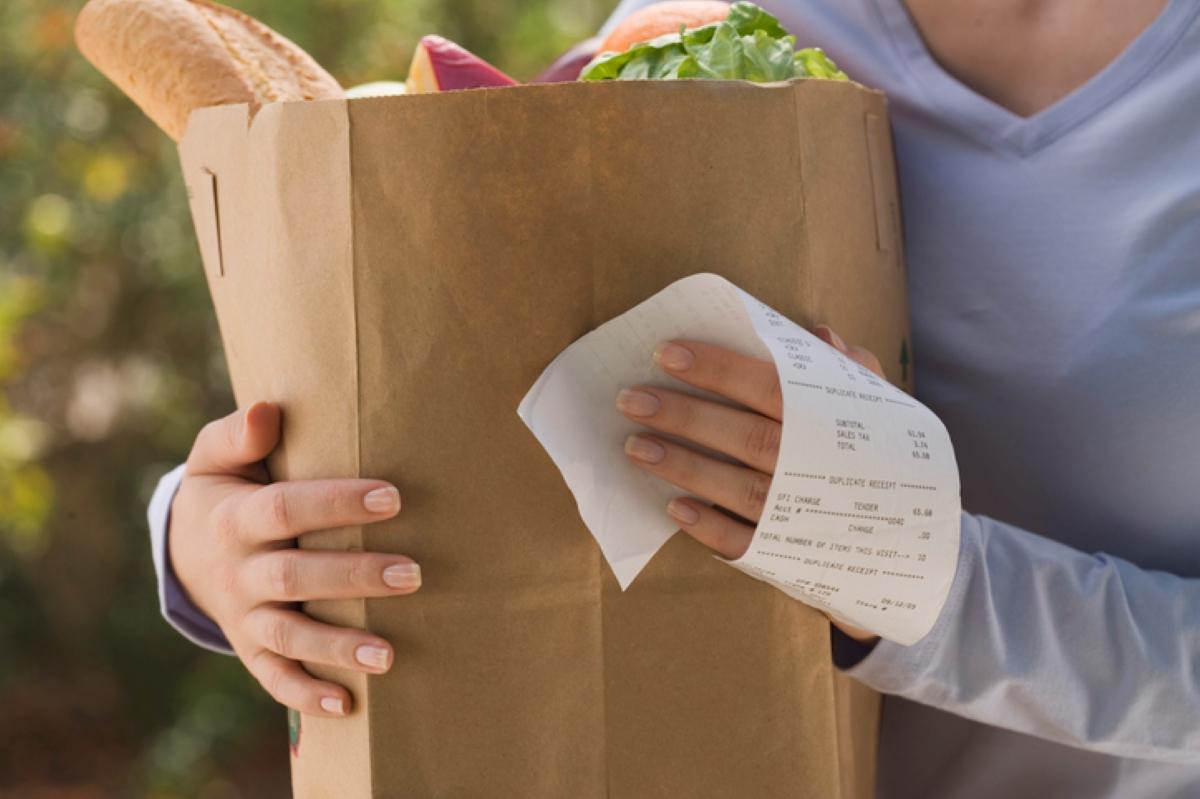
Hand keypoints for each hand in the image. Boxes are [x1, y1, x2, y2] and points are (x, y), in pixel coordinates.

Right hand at [169, 402, 420, 716]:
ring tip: (389, 656)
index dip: (337, 504)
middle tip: (414, 574)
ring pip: (289, 635)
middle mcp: (239, 571)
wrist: (185, 549)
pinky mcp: (250, 646)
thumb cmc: (225, 490)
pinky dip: (305, 694)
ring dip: (337, 647)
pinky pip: (274, 676)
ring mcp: (243, 614)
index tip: (392, 497)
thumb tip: (267, 410)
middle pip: (296, 576)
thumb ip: (239, 434)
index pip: (287, 509)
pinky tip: (347, 705)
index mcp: (236, 518)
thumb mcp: (216, 457)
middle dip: (353, 577)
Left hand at [615, 325, 882, 642]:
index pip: (768, 385)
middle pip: (744, 437)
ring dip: (684, 468)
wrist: (923, 546)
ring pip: (738, 489)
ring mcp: (804, 516)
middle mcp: (817, 468)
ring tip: (634, 448)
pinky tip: (674, 509)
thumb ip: (853, 370)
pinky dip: (710, 528)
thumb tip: (818, 335)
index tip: (665, 353)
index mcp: (833, 423)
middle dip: (685, 417)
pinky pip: (747, 544)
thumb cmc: (890, 462)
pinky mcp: (792, 556)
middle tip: (630, 399)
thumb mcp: (885, 409)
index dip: (717, 369)